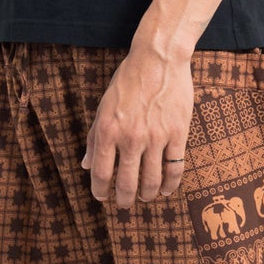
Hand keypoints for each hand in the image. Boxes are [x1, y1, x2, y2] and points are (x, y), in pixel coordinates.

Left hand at [82, 49, 192, 208]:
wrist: (158, 59)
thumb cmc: (127, 81)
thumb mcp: (104, 107)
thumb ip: (94, 137)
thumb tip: (85, 164)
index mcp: (108, 130)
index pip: (101, 173)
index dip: (100, 191)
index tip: (102, 197)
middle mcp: (130, 137)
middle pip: (126, 183)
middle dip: (123, 199)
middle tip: (124, 204)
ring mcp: (156, 137)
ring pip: (152, 181)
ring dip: (147, 195)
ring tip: (146, 197)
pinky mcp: (178, 134)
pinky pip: (174, 168)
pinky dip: (170, 184)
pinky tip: (166, 189)